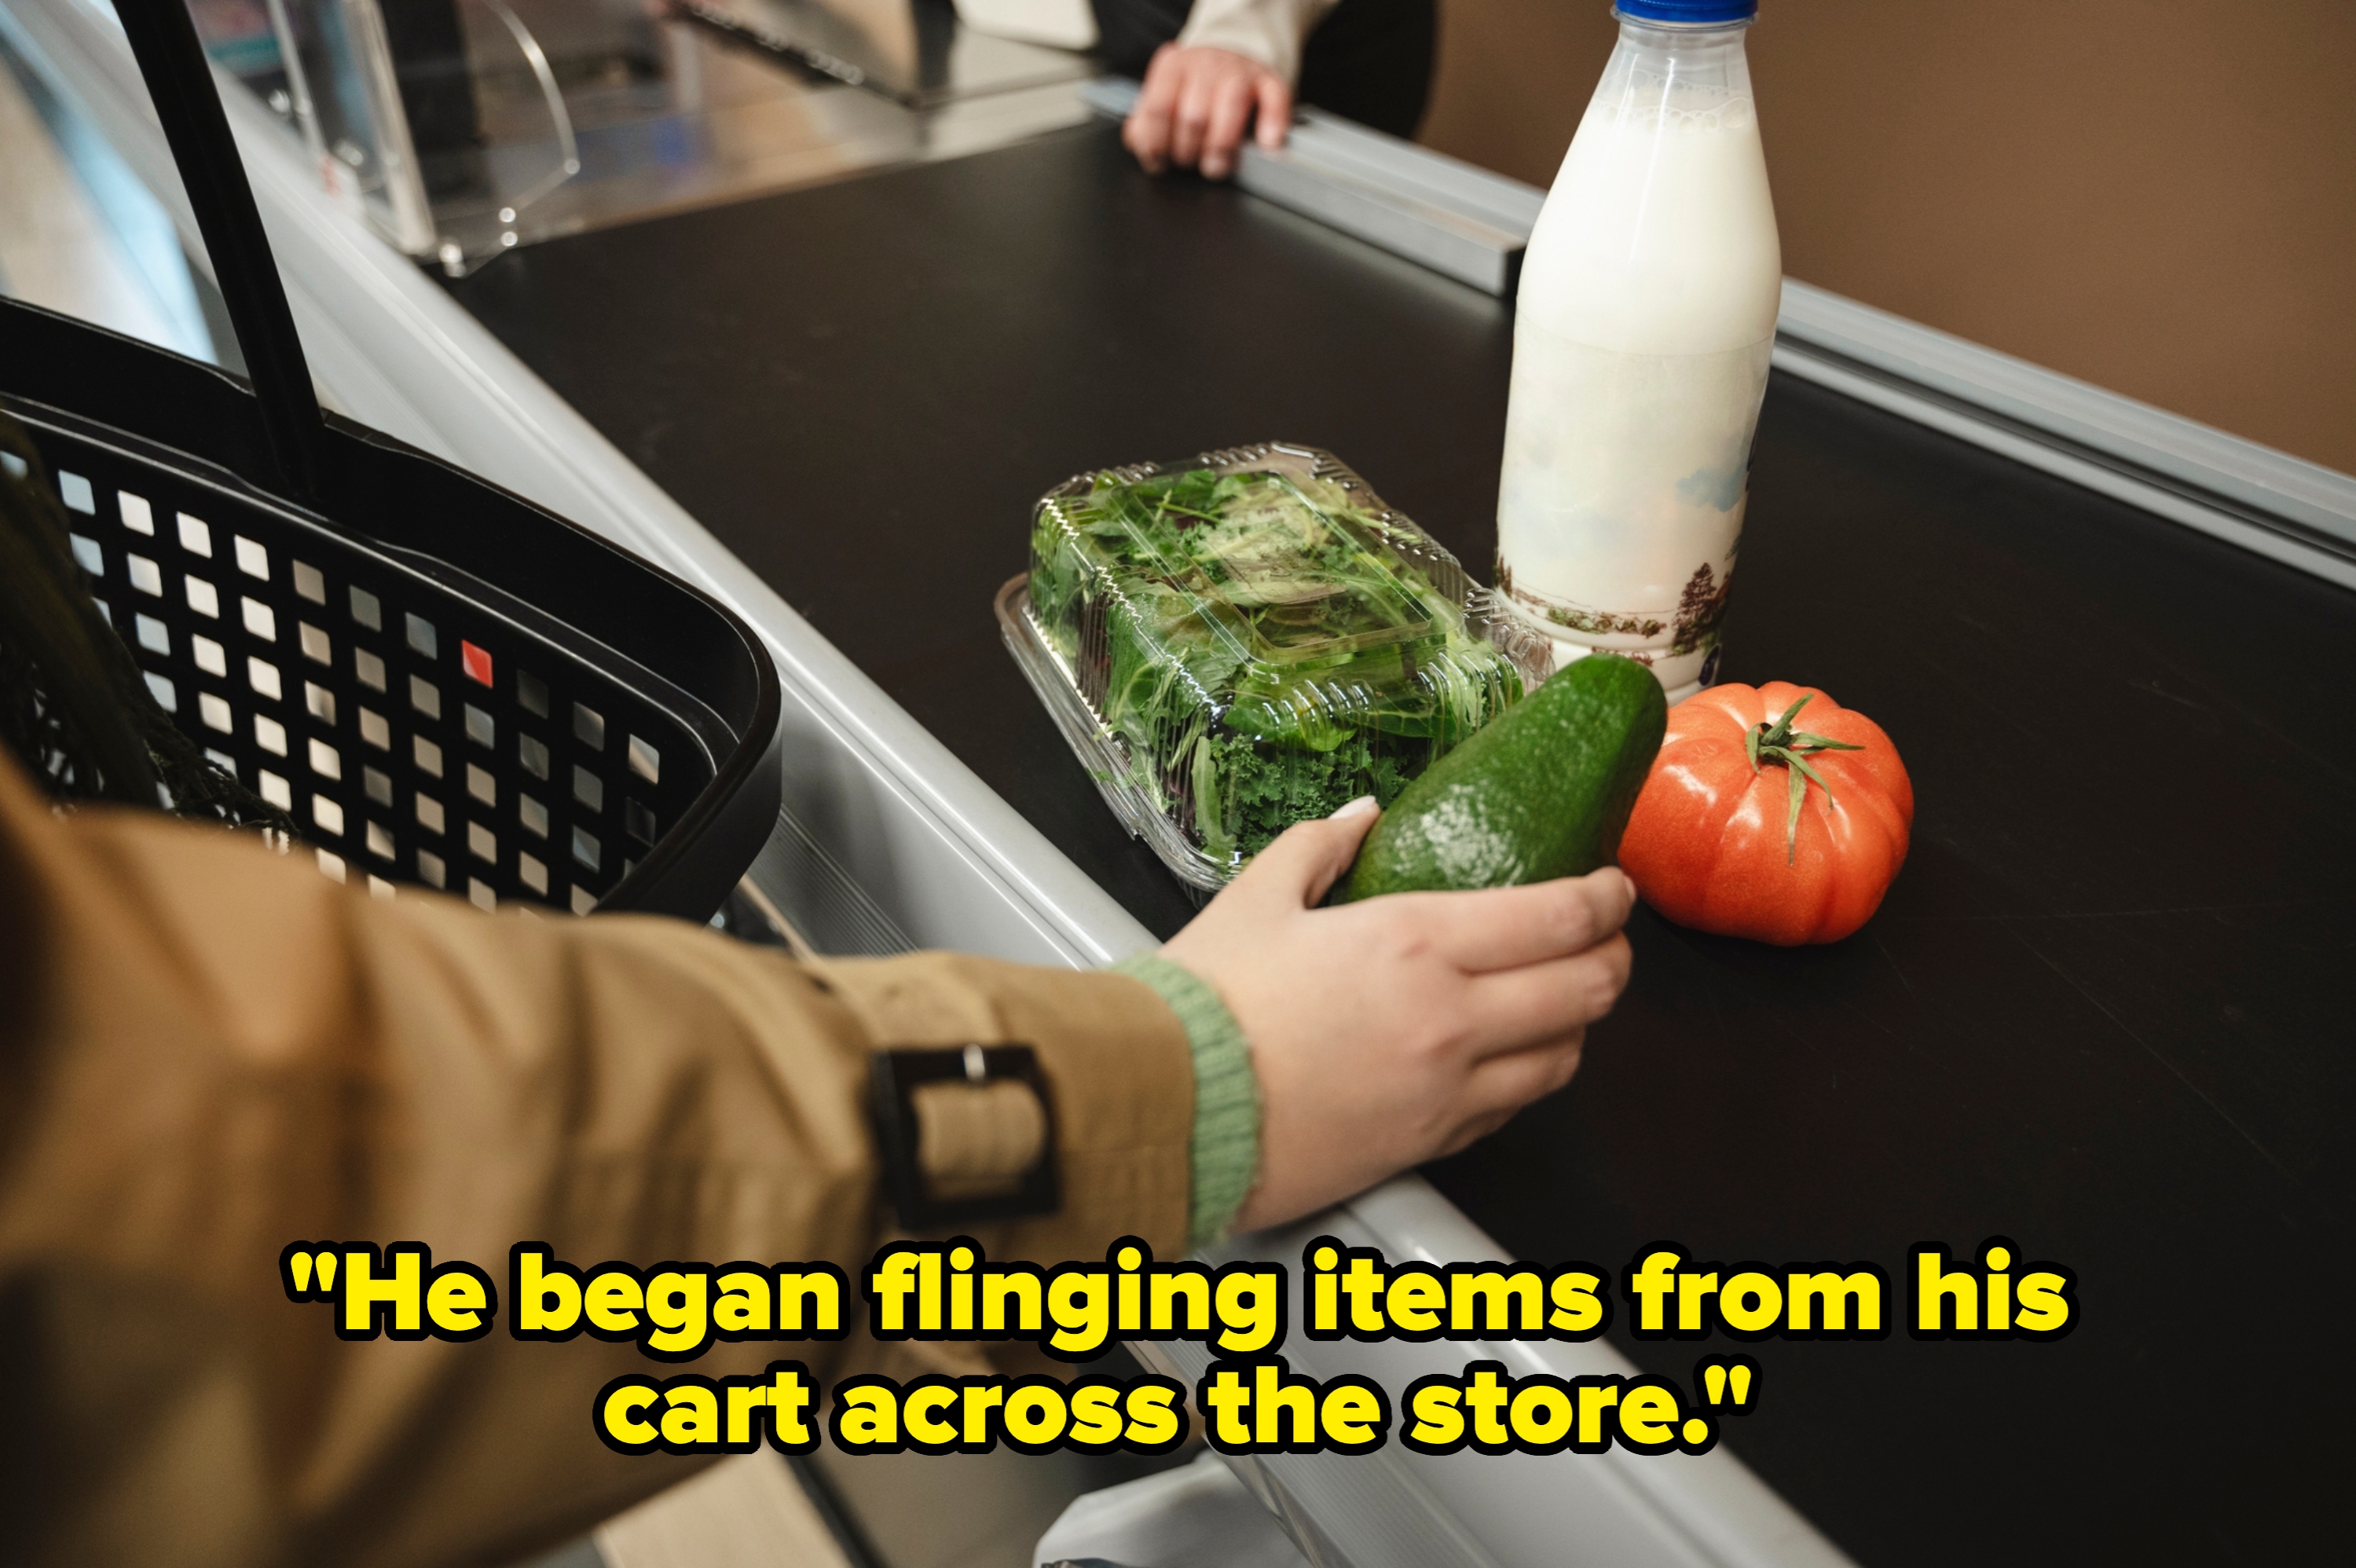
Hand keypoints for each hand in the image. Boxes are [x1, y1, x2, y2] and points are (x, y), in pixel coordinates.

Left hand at [1122, 43, 1292, 179]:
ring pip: (1231, 104)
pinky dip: (1272, 123)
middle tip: (1190, 164)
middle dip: (1189, 151)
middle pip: (1194, 115)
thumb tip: (1139, 144)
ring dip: (1222, 145)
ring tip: (1216, 165)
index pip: (1159, 108)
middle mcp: (1205, 65)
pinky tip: (1266, 144)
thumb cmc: (1193, 88)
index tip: (1160, 163)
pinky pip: (1274, 99)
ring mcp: (1240, 72)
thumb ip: (1145, 123)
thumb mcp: (1162, 97)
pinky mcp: (1269, 81)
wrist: (1230, 54)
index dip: (1157, 144)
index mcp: (1173, 67)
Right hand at [1160, 797, 1636, 1233]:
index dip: (1607, 898)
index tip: (1614, 885)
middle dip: (1614, 958)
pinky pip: (1510, 1111)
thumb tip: (1366, 815)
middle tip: (1608, 939)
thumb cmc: (1205, 1000)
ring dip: (1578, 1023)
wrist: (1168, 1108)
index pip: (1559, 917)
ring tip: (1563, 999)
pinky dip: (1526, 1079)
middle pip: (1587, 990)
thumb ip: (1321, 845)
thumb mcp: (1257, 896)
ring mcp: (1447, 1091)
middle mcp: (1451, 1018)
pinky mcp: (1428, 1145)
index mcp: (1415, 942)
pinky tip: (1506, 1059)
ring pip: (1563, 1059)